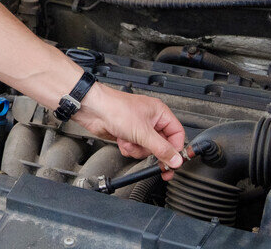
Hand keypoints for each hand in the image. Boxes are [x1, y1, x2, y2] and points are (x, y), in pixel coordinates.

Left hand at [71, 84, 186, 178]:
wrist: (93, 109)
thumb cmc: (115, 109)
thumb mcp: (143, 132)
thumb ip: (162, 149)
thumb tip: (176, 161)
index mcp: (160, 113)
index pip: (177, 134)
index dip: (175, 149)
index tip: (172, 161)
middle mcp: (151, 119)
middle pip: (161, 144)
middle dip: (150, 150)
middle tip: (145, 151)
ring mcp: (138, 127)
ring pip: (147, 149)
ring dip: (137, 149)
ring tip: (129, 141)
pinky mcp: (128, 134)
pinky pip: (135, 148)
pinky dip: (128, 148)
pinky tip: (121, 140)